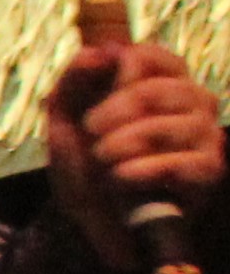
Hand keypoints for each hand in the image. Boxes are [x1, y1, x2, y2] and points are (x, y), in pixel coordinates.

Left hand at [46, 41, 225, 268]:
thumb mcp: (64, 122)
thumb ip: (75, 80)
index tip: (91, 104)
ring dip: (126, 144)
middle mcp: (192, 104)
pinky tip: (120, 179)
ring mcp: (205, 137)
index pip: (155, 57)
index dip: (120, 73)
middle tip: (91, 134)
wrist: (93, 224)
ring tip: (103, 162)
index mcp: (161, 83)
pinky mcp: (209, 172)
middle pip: (162, 89)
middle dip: (116, 112)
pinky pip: (185, 163)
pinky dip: (144, 171)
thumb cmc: (85, 168)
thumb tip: (104, 49)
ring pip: (175, 126)